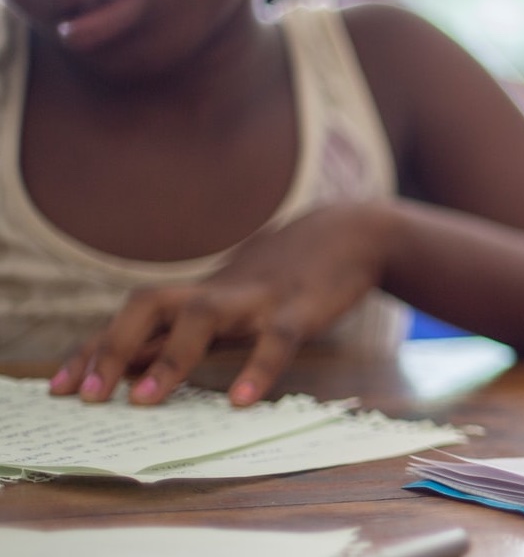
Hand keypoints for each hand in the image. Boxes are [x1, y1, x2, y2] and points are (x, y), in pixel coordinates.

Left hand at [48, 201, 392, 406]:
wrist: (352, 234)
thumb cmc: (284, 276)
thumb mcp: (229, 300)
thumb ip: (184, 332)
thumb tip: (127, 369)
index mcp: (199, 295)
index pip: (131, 320)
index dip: (93, 350)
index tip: (59, 387)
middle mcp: (218, 292)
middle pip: (150, 304)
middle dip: (113, 346)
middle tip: (90, 396)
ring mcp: (258, 298)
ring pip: (204, 316)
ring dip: (170, 357)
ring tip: (145, 400)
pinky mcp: (302, 308)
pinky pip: (278, 339)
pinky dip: (258, 368)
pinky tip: (242, 401)